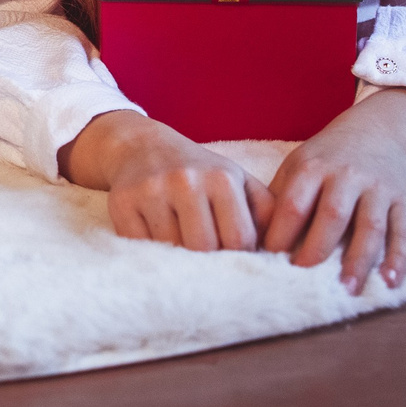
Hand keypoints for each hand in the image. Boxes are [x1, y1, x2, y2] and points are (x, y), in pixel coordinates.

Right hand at [62, 109, 275, 252]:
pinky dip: (151, 251)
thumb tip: (284, 252)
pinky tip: (157, 238)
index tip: (232, 257)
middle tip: (206, 257)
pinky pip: (141, 246)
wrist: (142, 146)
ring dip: (179, 256)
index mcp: (221, 177)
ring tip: (182, 246)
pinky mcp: (121, 202)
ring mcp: (150, 190)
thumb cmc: (199, 172)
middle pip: (204, 249)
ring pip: (172, 251)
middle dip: (208, 260)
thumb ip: (266, 211)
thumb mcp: (238, 180)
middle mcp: (185, 180)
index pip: (239, 240)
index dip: (238, 257)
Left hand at [263, 87, 405, 293]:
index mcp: (313, 167)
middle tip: (303, 277)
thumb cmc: (326, 158)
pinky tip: (390, 281)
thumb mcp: (297, 165)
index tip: (270, 259)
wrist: (376, 131)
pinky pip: (403, 231)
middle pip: (332, 215)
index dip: (282, 233)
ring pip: (370, 227)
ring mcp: (377, 188)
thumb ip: (279, 197)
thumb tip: (255, 236)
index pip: (294, 204)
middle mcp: (347, 175)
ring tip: (348, 290)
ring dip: (359, 260)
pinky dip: (399, 258)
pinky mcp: (402, 200)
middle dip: (317, 249)